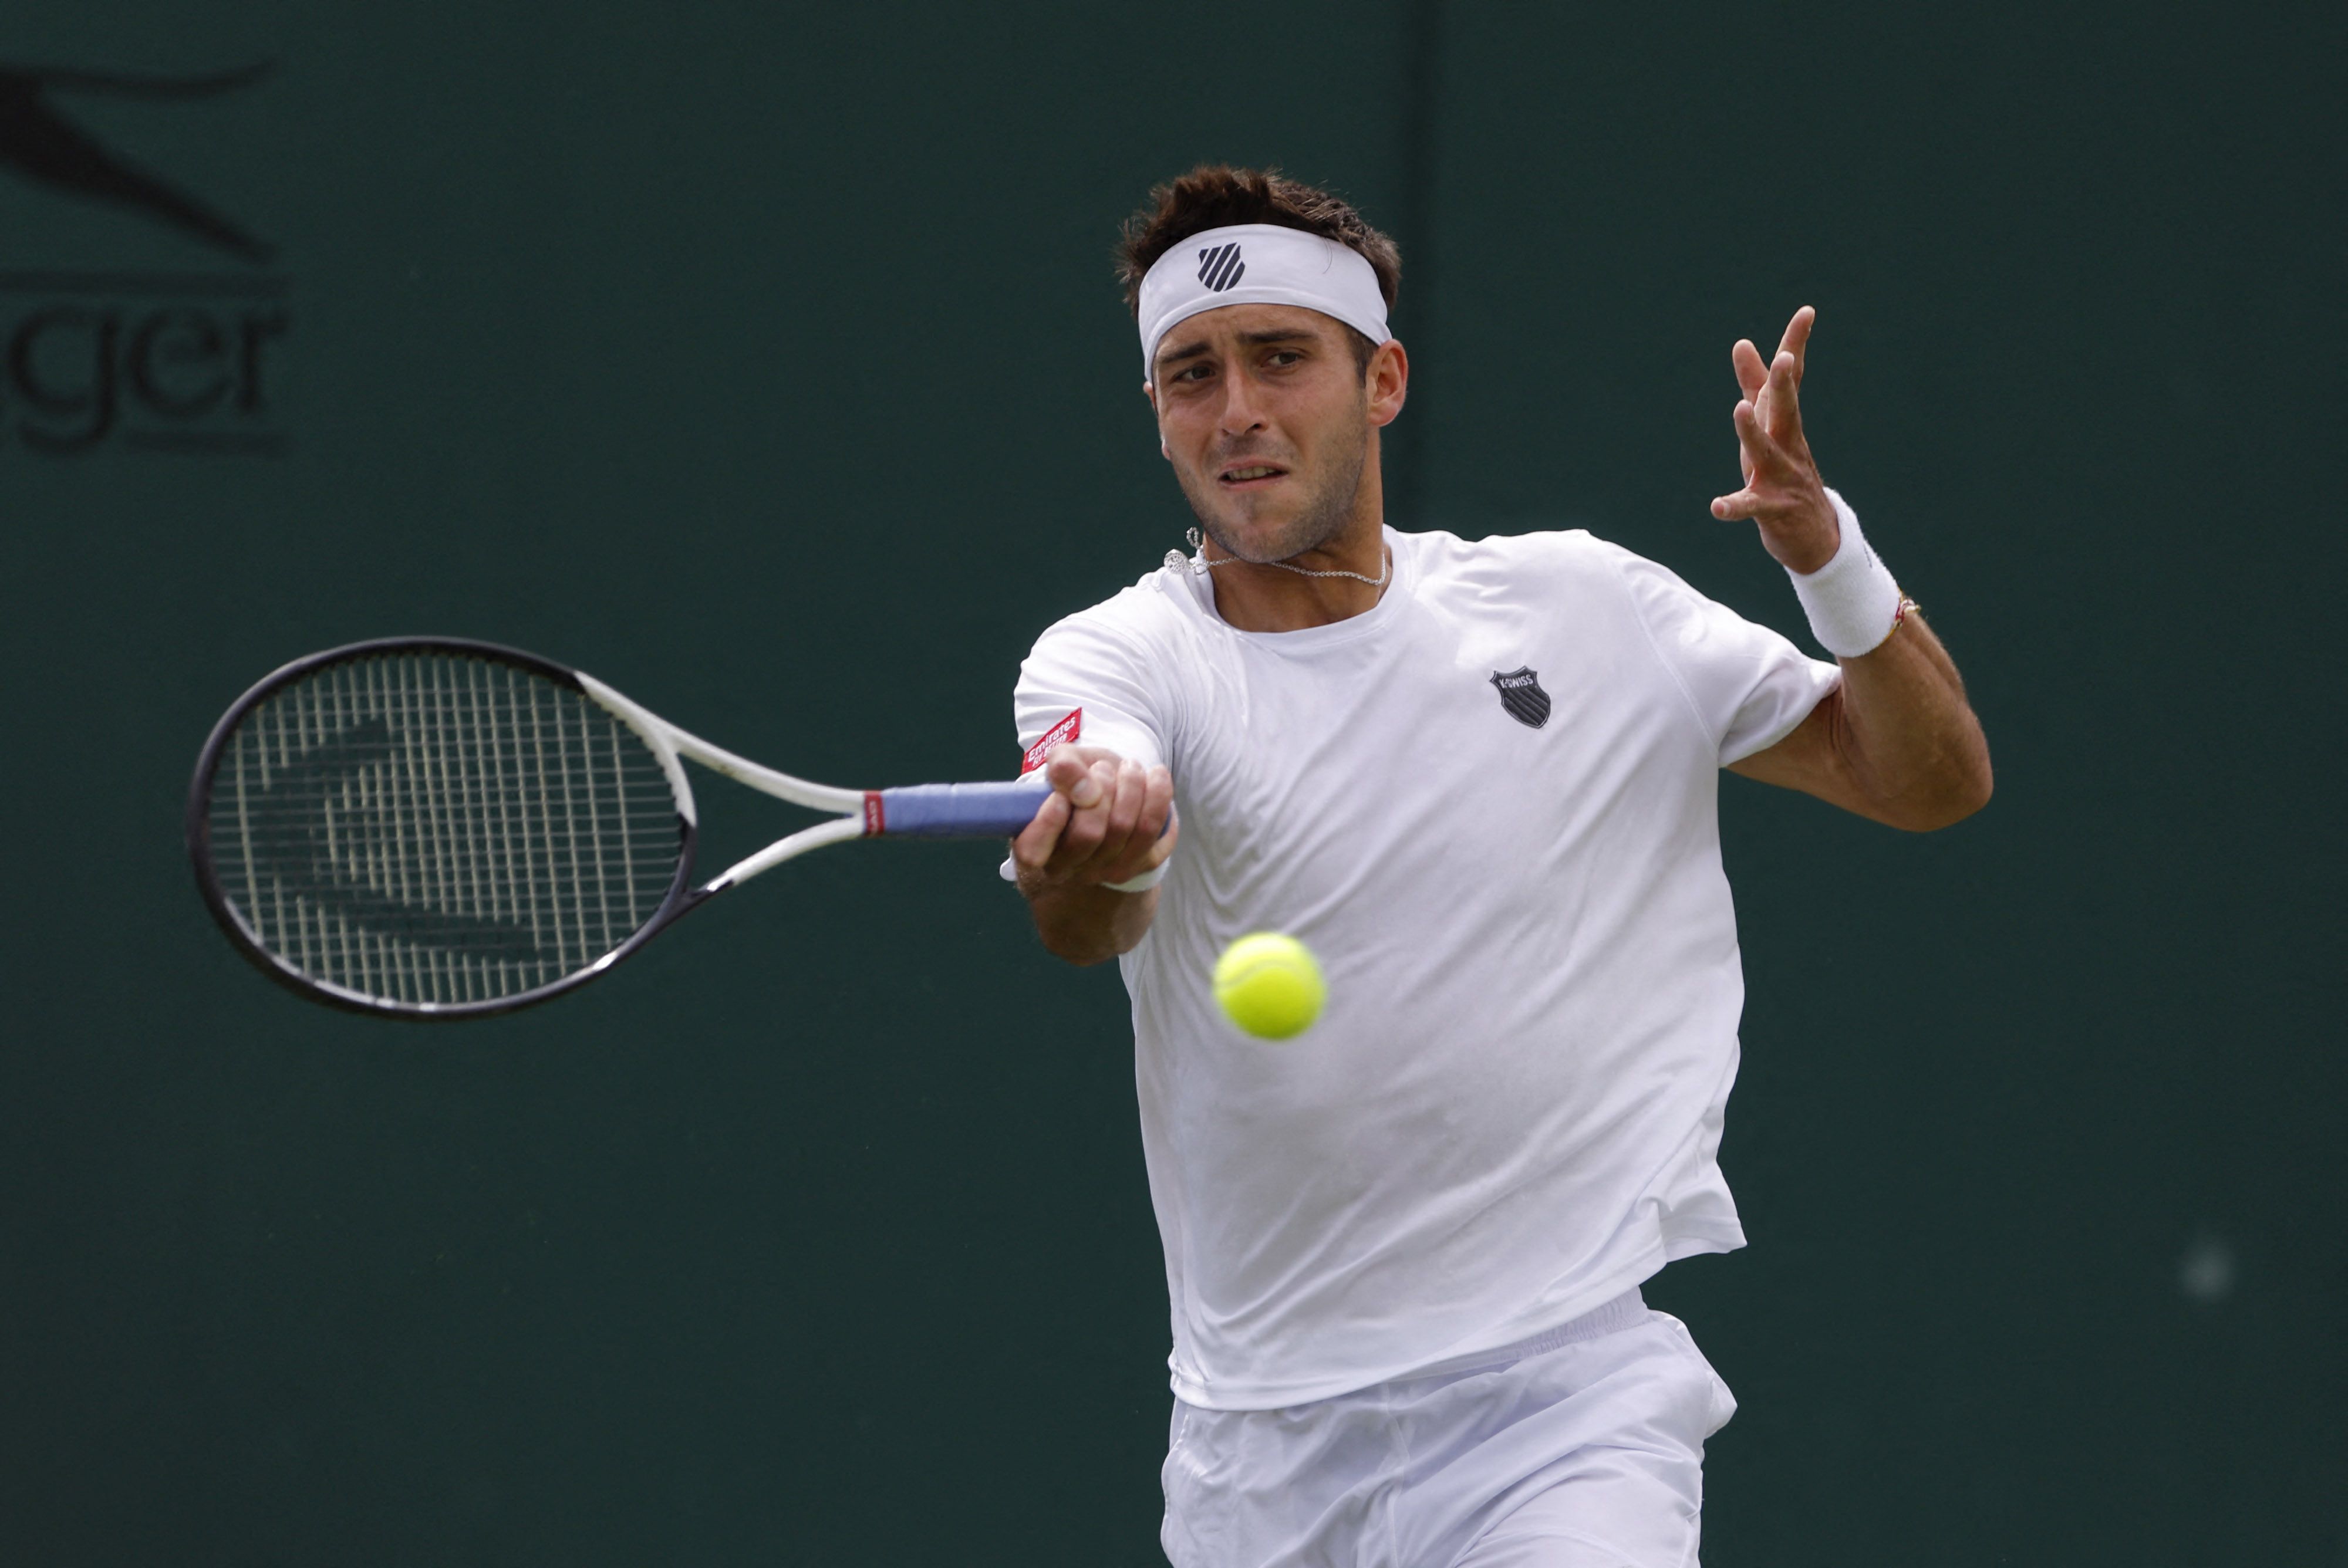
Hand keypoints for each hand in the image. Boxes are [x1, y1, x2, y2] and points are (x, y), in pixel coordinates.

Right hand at [1010, 744, 1176, 896]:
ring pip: (1126, 829)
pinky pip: (1157, 831)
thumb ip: (1062, 768)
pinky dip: (1160, 796)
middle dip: (1101, 790)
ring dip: (1132, 786)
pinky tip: (1155, 778)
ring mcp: (1108, 870)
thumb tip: (1085, 789)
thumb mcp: (1064, 763)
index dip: (1047, 821)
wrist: (1114, 791)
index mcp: (1038, 848)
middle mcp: (1071, 868)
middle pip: (1089, 834)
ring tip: (1130, 767)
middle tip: (1103, 769)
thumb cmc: (1079, 780)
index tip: (1059, 794)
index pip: (1033, 852)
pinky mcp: (1142, 864)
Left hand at [1709, 306, 1839, 574]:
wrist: (1816, 535)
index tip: (1807, 312)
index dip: (1796, 345)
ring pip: (1766, 452)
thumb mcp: (1768, 426)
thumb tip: (1742, 342)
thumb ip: (1754, 386)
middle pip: (1787, 410)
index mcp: (1784, 423)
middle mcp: (1787, 446)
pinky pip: (1751, 507)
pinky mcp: (1771, 510)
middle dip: (1783, 385)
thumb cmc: (1784, 471)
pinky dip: (1734, 506)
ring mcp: (1781, 478)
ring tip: (1739, 409)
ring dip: (1753, 432)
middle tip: (1784, 358)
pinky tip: (1717, 506)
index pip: (1790, 380)